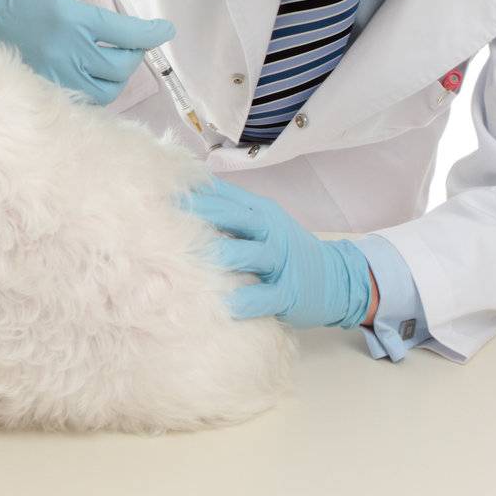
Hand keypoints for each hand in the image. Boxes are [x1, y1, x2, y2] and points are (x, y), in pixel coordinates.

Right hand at [0, 0, 175, 104]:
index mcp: (70, 18)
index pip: (124, 32)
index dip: (152, 33)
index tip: (166, 29)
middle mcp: (64, 51)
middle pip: (119, 64)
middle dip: (137, 52)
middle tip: (138, 41)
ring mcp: (55, 74)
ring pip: (107, 88)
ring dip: (121, 72)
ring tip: (120, 55)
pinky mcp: (48, 87)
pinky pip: (87, 98)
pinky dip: (102, 86)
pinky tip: (99, 69)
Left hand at [176, 175, 372, 328]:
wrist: (334, 277)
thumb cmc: (284, 250)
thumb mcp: (263, 223)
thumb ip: (230, 212)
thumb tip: (186, 197)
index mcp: (261, 212)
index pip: (227, 196)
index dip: (197, 193)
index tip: (161, 192)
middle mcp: (271, 231)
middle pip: (237, 217)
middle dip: (204, 215)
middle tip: (168, 217)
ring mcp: (281, 261)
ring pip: (252, 253)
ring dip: (224, 255)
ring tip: (193, 259)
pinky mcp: (289, 292)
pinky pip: (266, 295)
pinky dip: (247, 299)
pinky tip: (226, 304)